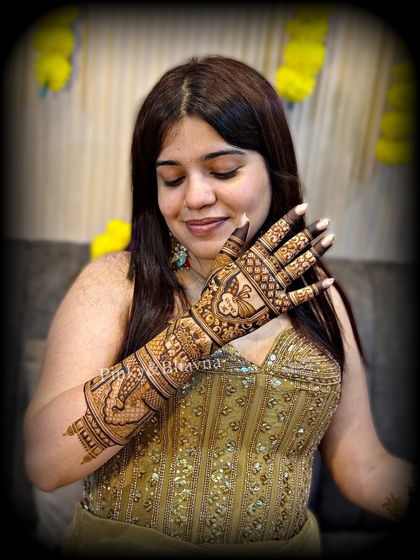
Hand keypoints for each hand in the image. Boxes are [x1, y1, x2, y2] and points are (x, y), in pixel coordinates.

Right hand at [189, 204, 333, 347]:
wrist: (213, 321)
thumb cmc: (215, 289)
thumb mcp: (222, 261)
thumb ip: (235, 239)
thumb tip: (245, 216)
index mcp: (252, 257)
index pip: (274, 234)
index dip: (289, 220)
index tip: (303, 207)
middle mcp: (265, 270)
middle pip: (291, 248)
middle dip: (309, 233)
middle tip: (326, 222)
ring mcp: (273, 288)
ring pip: (299, 267)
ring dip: (315, 253)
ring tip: (330, 240)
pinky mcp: (277, 307)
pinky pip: (300, 297)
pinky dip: (315, 290)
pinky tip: (330, 281)